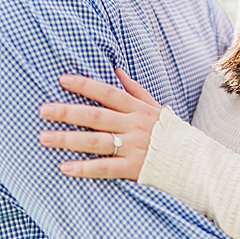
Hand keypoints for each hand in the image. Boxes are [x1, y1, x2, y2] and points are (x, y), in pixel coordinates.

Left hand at [37, 68, 161, 179]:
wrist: (197, 164)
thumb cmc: (172, 134)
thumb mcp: (156, 107)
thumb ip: (135, 90)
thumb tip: (116, 69)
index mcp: (137, 109)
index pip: (107, 93)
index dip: (84, 85)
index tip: (62, 80)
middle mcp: (134, 126)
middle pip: (95, 116)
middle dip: (67, 112)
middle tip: (42, 110)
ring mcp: (134, 147)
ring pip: (96, 141)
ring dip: (68, 139)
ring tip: (44, 137)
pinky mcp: (134, 168)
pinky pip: (105, 168)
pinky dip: (84, 168)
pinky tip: (65, 167)